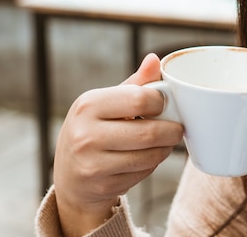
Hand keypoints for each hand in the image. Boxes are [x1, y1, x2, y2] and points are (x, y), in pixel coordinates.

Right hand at [52, 53, 183, 236]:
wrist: (70, 176)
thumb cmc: (94, 129)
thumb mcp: (107, 102)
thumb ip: (134, 83)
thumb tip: (154, 60)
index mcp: (88, 105)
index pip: (140, 99)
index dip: (161, 102)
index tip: (164, 105)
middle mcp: (86, 135)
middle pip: (148, 132)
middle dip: (171, 130)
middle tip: (176, 128)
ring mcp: (93, 164)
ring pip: (150, 156)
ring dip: (165, 149)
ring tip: (163, 142)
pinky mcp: (103, 185)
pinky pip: (143, 173)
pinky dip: (152, 165)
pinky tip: (145, 158)